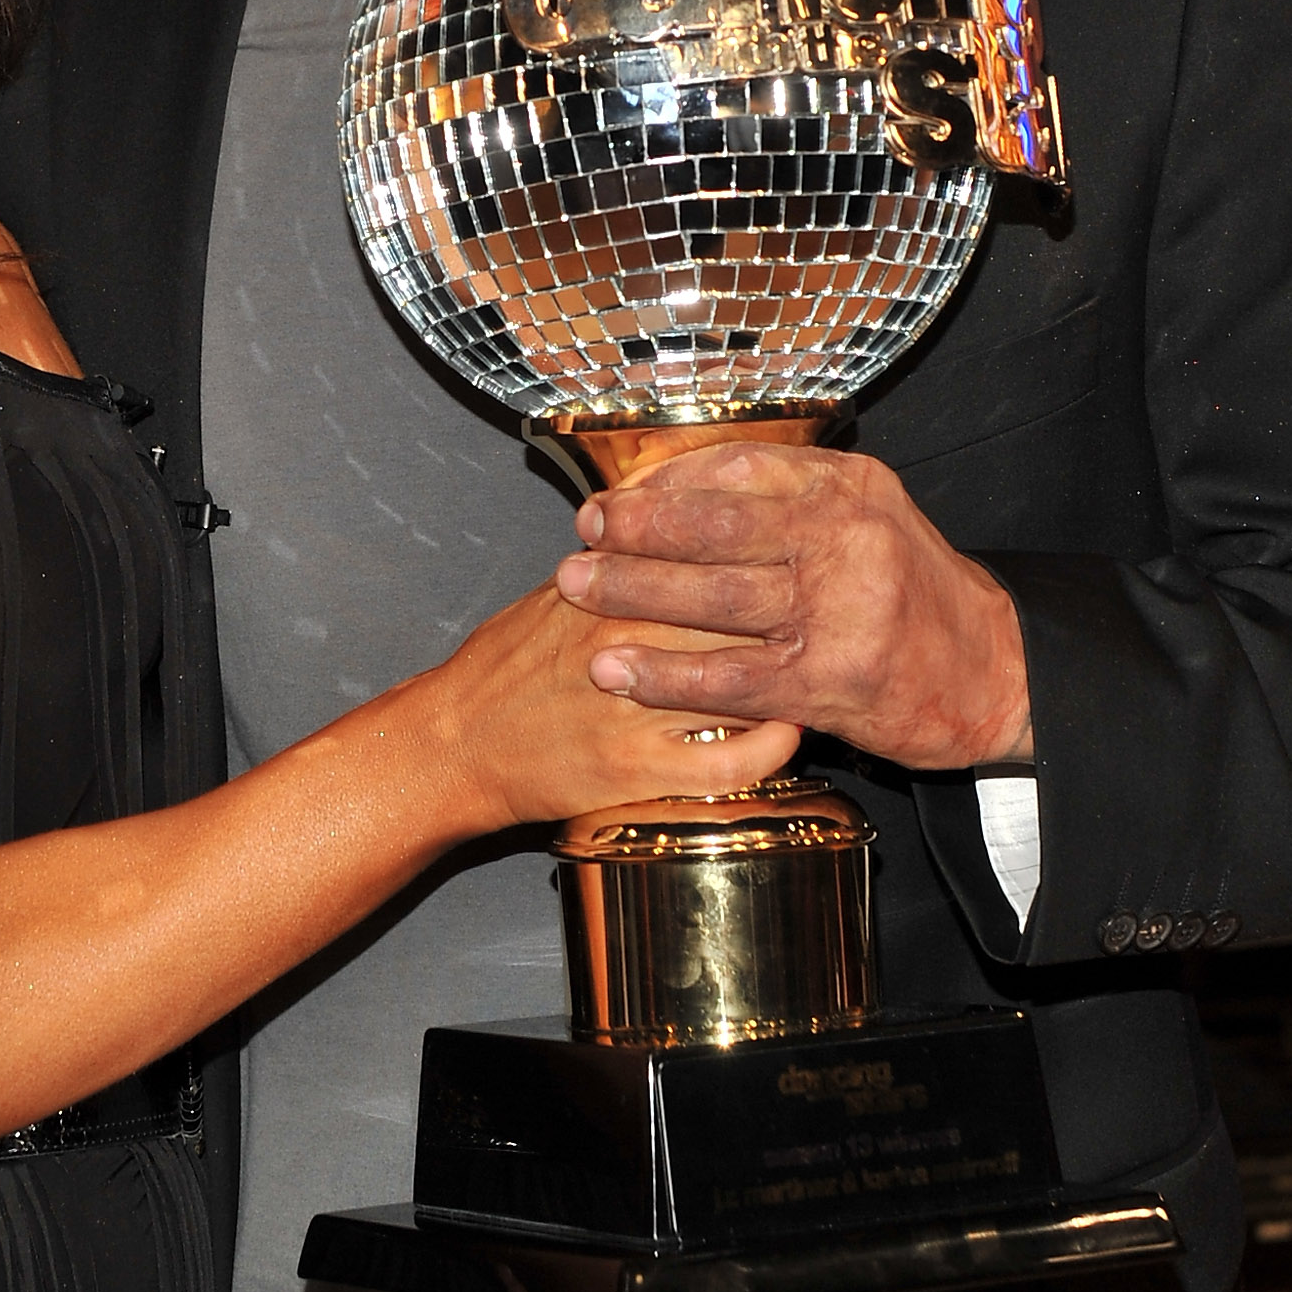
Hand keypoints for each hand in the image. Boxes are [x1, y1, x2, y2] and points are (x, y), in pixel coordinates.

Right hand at [415, 584, 802, 829]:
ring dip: (791, 676)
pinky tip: (791, 732)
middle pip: (741, 613)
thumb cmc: (506, 667)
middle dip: (793, 608)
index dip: (765, 551)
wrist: (460, 743)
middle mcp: (628, 645)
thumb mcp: (559, 591)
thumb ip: (624, 558)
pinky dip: (774, 747)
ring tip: (820, 667)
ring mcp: (638, 712)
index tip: (800, 551)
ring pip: (746, 684)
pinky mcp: (642, 773)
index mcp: (610, 593)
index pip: (710, 556)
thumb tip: (680, 519)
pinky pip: (732, 761)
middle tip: (832, 606)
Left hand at [550, 442, 1032, 767]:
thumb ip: (790, 498)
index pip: (735, 468)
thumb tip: (683, 486)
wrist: (996, 673)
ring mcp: (839, 609)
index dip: (662, 482)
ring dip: (632, 591)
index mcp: (847, 486)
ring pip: (712, 595)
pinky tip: (617, 669)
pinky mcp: (831, 679)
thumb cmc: (916, 596)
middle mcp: (844, 536)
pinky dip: (664, 673)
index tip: (617, 497)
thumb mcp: (868, 517)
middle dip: (634, 528)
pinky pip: (728, 675)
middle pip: (713, 524)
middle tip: (582, 534)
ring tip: (576, 588)